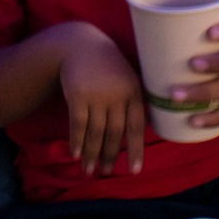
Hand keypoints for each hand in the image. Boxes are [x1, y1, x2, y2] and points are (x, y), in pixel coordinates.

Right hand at [59, 24, 145, 176]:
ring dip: (92, 153)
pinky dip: (77, 140)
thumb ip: (133, 103)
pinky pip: (78, 123)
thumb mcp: (128, 79)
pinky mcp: (77, 95)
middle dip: (109, 155)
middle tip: (105, 173)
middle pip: (115, 132)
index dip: (135, 150)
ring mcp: (97, 95)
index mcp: (134, 92)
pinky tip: (76, 154)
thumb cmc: (109, 67)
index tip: (134, 171)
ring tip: (89, 170)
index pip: (137, 127)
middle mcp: (117, 95)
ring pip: (96, 131)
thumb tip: (142, 134)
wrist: (81, 44)